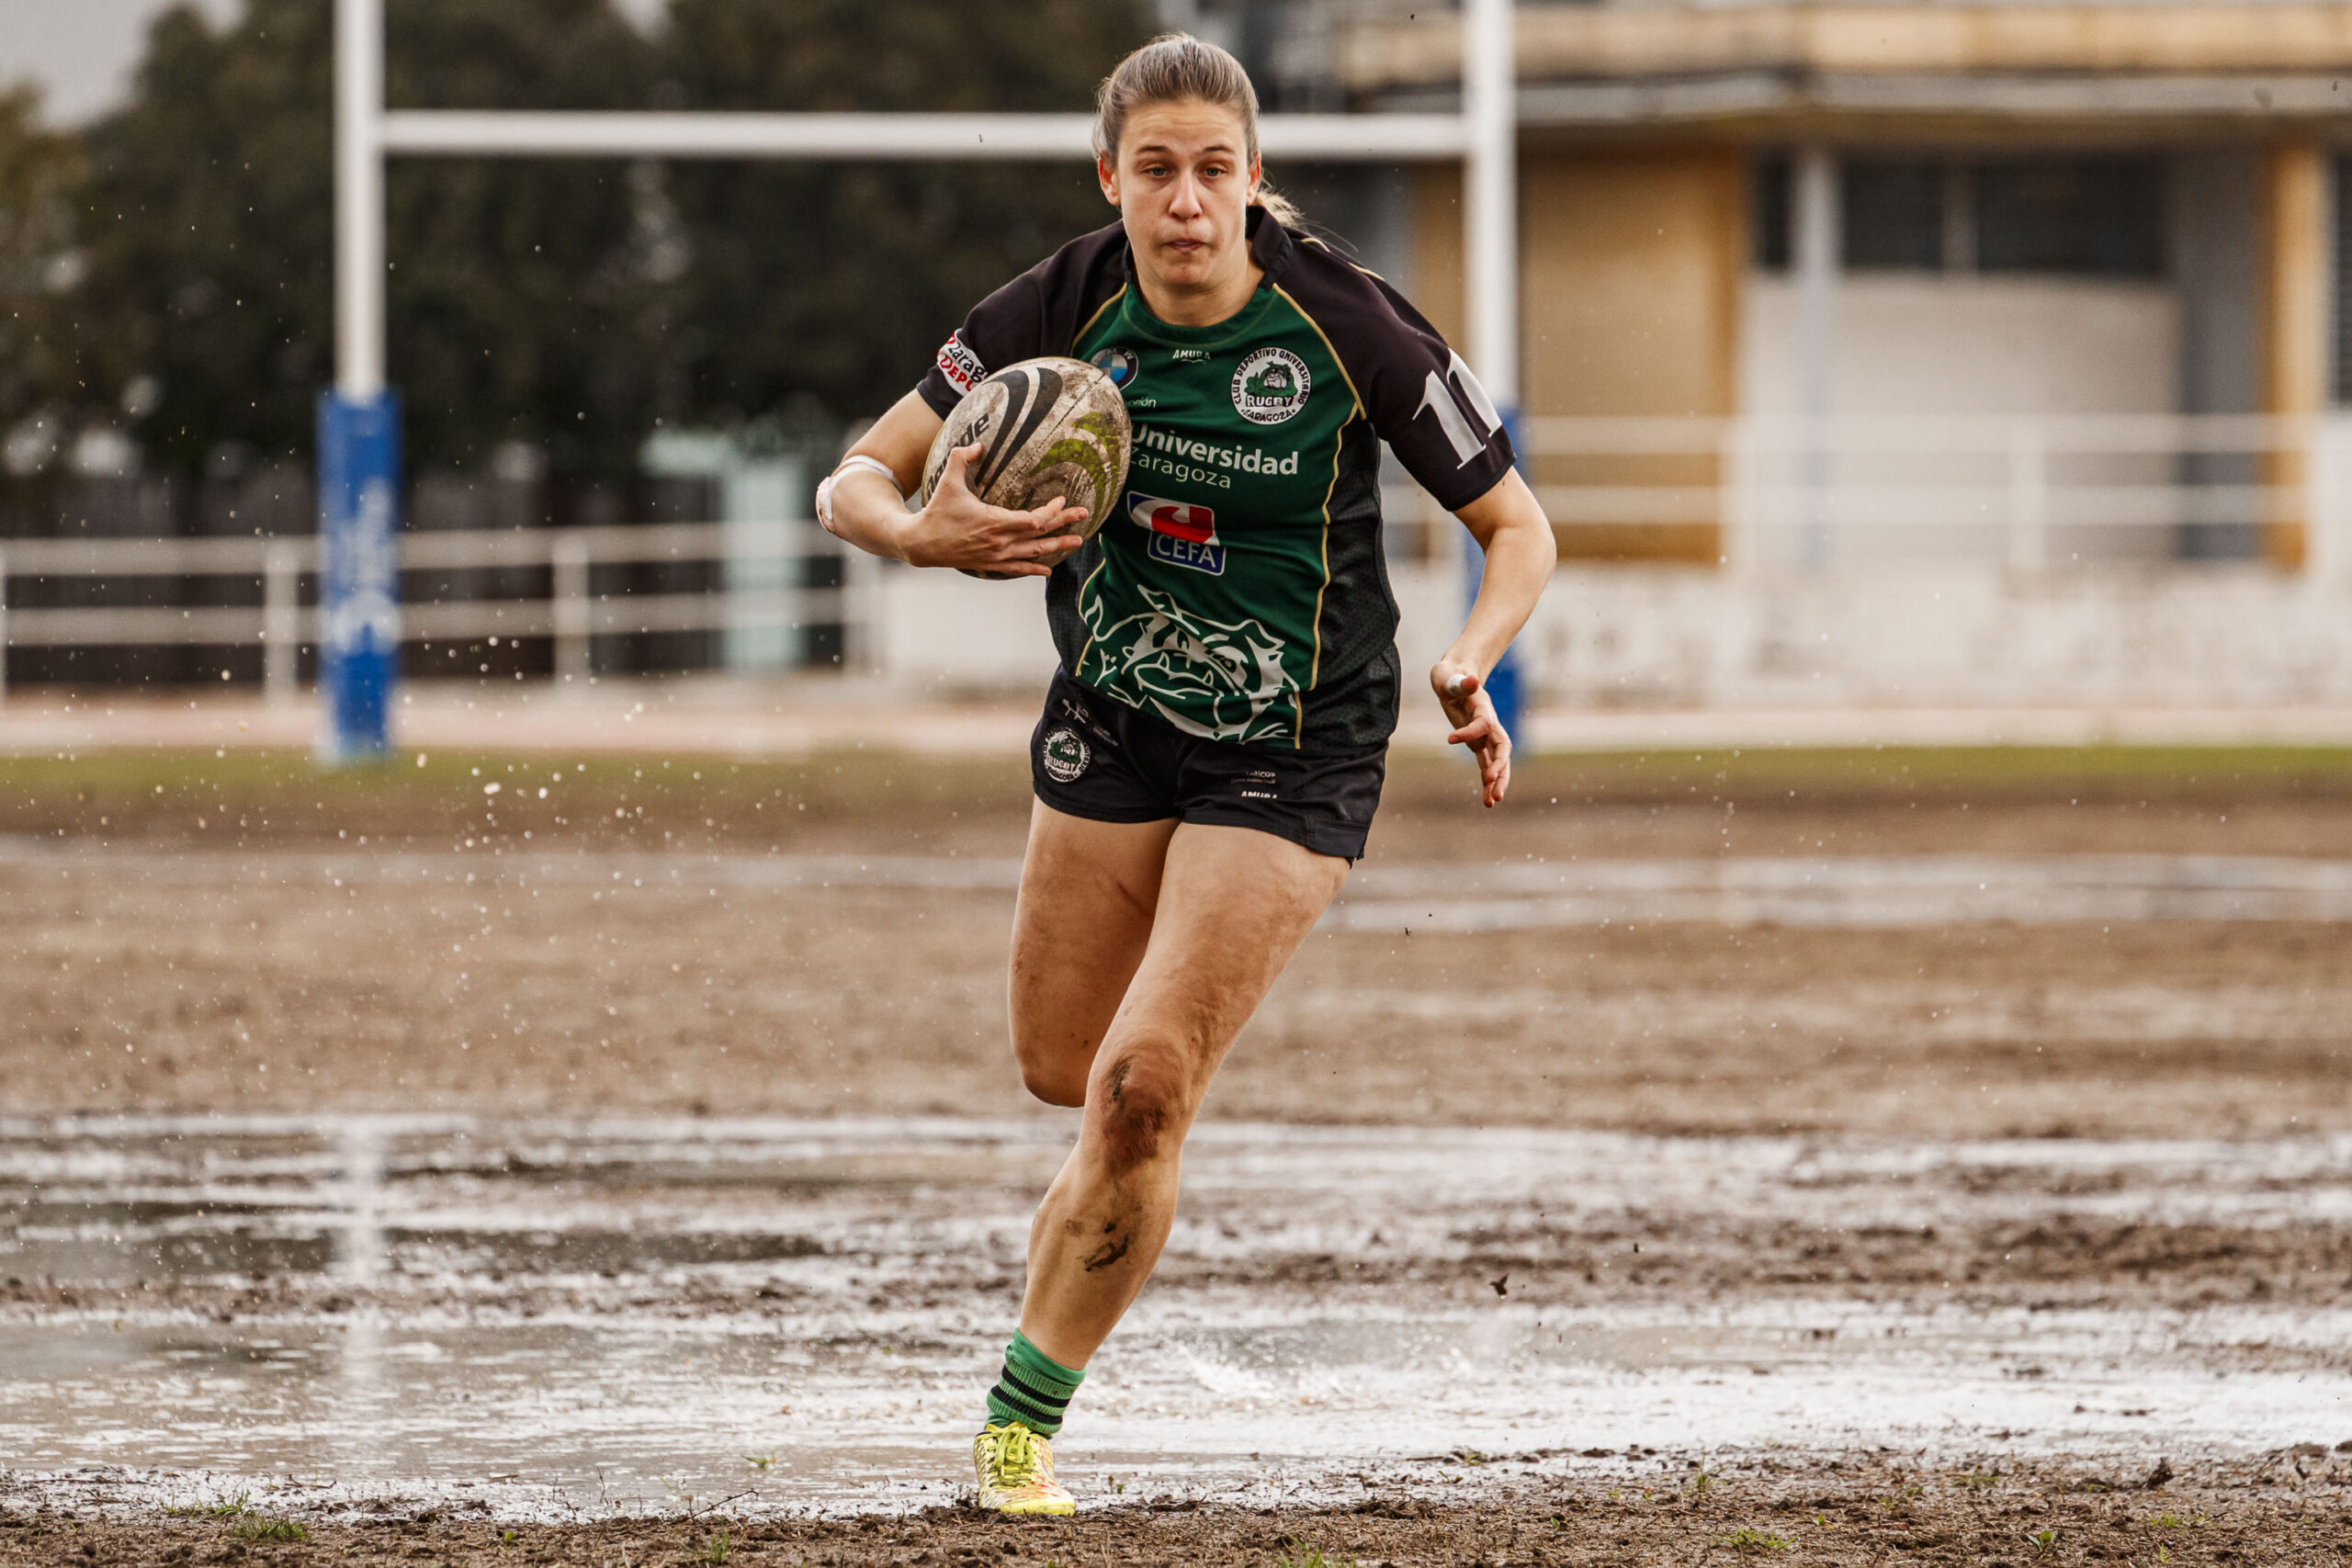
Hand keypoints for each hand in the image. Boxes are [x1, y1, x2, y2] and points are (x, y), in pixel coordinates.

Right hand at [897, 442, 1085, 576]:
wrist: (921, 543)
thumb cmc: (936, 510)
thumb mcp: (948, 481)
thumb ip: (963, 458)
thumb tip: (979, 444)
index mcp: (994, 521)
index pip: (1033, 520)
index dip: (1052, 511)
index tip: (1062, 500)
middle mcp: (999, 542)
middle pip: (1040, 536)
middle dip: (1065, 525)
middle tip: (1084, 515)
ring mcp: (996, 557)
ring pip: (1034, 553)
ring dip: (1057, 547)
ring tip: (1077, 541)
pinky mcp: (989, 565)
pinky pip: (1017, 568)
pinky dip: (1034, 568)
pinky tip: (1047, 570)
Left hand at [1432, 659, 1509, 807]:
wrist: (1455, 678)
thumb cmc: (1450, 677)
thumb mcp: (1449, 677)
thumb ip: (1460, 682)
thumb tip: (1471, 680)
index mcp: (1484, 708)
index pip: (1483, 725)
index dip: (1469, 733)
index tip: (1449, 738)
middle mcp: (1489, 724)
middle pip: (1502, 748)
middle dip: (1500, 767)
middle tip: (1492, 784)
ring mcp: (1485, 735)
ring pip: (1498, 761)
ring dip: (1497, 781)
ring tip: (1492, 802)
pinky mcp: (1477, 743)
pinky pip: (1485, 765)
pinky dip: (1487, 782)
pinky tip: (1487, 801)